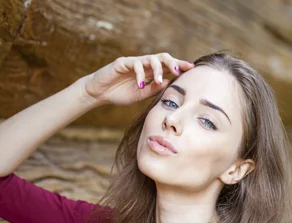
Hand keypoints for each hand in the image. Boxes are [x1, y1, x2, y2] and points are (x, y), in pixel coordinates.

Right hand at [79, 53, 193, 106]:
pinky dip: (140, 74)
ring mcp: (134, 62)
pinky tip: (141, 84)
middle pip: (162, 57)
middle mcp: (144, 65)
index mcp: (150, 72)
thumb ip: (154, 89)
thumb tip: (169, 82)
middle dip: (173, 62)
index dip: (180, 65)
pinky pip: (135, 64)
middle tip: (179, 71)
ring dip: (157, 69)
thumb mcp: (141, 95)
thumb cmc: (120, 94)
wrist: (100, 94)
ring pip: (151, 58)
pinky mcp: (122, 62)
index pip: (168, 66)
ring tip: (158, 80)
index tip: (192, 68)